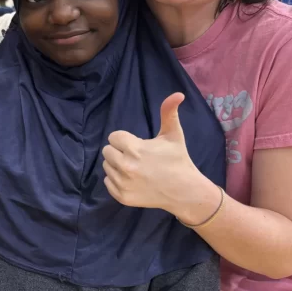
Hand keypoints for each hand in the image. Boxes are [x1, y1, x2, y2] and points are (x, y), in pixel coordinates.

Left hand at [102, 93, 214, 221]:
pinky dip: (116, 180)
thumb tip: (178, 94)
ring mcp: (123, 183)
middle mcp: (125, 166)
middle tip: (136, 157)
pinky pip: (107, 182)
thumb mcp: (173, 135)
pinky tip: (132, 179)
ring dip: (117, 165)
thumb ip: (169, 112)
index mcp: (134, 149)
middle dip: (119, 151)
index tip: (137, 145)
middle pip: (107, 151)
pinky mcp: (122, 197)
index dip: (125, 140)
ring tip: (135, 168)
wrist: (184, 191)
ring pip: (106, 166)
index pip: (113, 137)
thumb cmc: (177, 160)